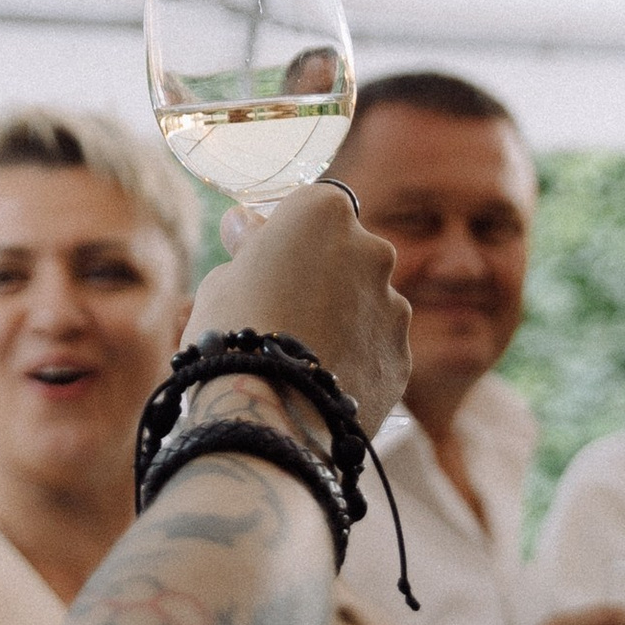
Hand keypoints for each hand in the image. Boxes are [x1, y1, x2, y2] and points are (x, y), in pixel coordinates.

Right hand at [188, 182, 407, 435]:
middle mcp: (372, 249)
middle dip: (323, 275)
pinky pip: (375, 348)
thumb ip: (249, 248)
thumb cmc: (233, 334)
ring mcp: (393, 304)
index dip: (287, 238)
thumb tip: (247, 224)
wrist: (268, 415)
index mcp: (324, 213)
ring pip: (366, 303)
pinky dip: (355, 359)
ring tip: (300, 358)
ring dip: (342, 319)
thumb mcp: (223, 278)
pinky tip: (320, 383)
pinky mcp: (401, 355)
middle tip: (282, 313)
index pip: (312, 209)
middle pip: (348, 253)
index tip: (266, 263)